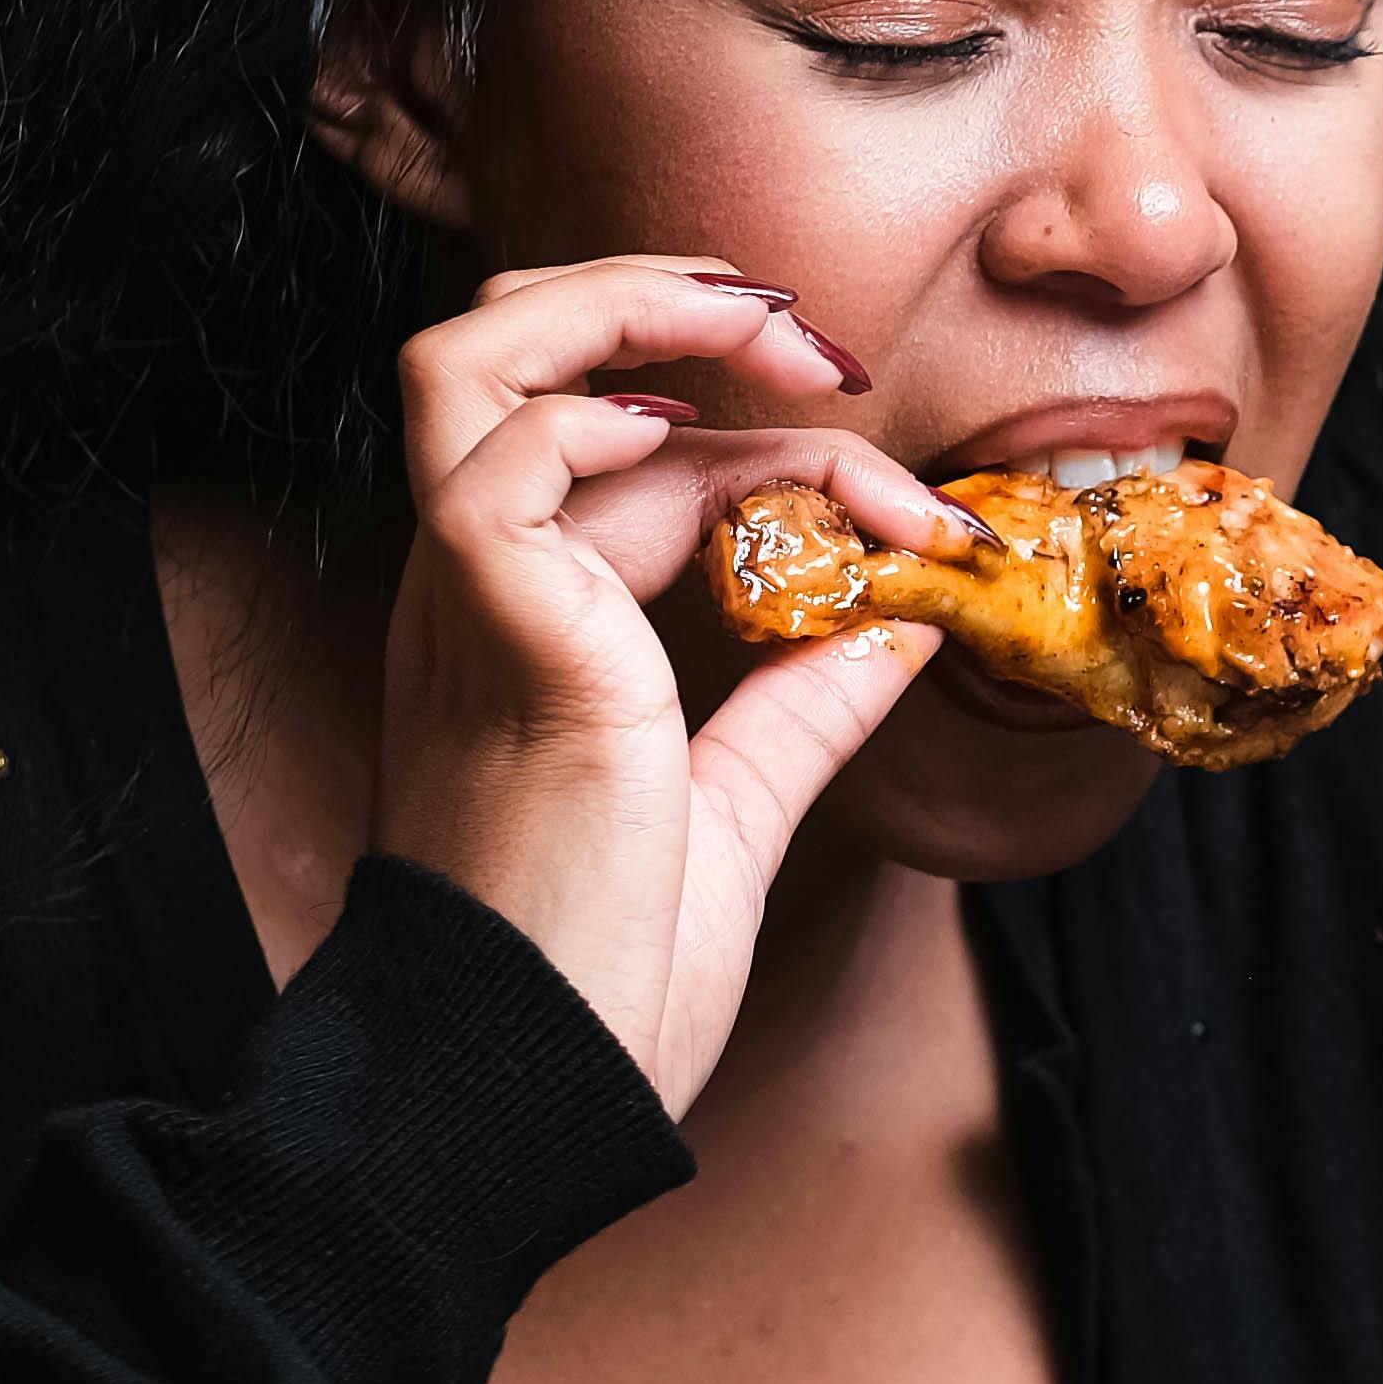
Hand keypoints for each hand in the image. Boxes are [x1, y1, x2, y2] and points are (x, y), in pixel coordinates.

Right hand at [370, 255, 955, 1113]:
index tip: (915, 507)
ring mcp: (467, 604)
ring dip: (630, 309)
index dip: (769, 439)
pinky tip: (713, 452)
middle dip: (665, 300)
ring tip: (780, 348)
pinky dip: (605, 415)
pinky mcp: (488, 630)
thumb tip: (903, 623)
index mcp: (526, 625)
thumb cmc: (604, 976)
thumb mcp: (735, 814)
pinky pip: (498, 456)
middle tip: (820, 351)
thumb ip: (805, 709)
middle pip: (506, 350)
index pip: (621, 455)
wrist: (535, 1083)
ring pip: (471, 359)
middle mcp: (477, 593)